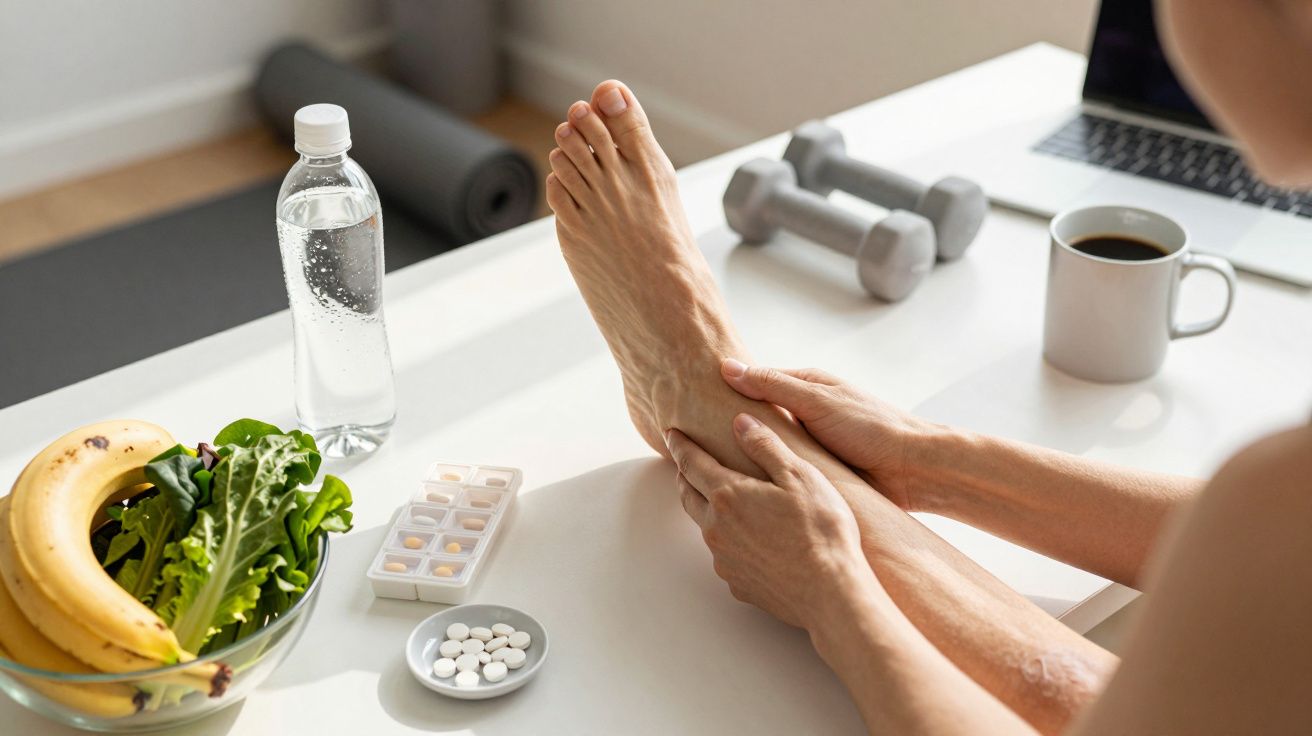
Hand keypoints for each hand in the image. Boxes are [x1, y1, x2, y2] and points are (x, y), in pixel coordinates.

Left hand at [666, 413, 869, 630]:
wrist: (829, 593)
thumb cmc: (820, 530)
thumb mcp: (799, 476)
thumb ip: (765, 446)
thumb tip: (740, 421)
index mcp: (728, 495)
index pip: (691, 463)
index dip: (680, 445)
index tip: (671, 433)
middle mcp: (716, 528)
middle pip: (689, 495)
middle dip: (685, 476)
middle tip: (686, 463)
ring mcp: (724, 559)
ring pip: (706, 527)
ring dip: (707, 509)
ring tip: (720, 500)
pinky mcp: (737, 583)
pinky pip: (726, 555)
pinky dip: (729, 541)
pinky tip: (748, 540)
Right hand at [720, 359, 934, 510]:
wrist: (912, 469)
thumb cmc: (871, 427)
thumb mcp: (816, 400)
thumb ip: (772, 385)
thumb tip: (727, 368)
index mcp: (807, 387)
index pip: (757, 384)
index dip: (728, 393)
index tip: (695, 402)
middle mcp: (808, 413)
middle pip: (761, 418)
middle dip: (736, 427)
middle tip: (699, 441)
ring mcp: (813, 443)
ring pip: (772, 446)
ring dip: (753, 456)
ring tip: (717, 468)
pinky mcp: (820, 471)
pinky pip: (787, 470)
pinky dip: (772, 475)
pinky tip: (750, 487)